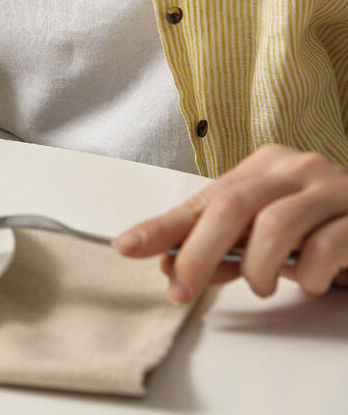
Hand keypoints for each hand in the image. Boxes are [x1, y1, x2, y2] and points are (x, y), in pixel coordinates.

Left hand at [114, 144, 347, 301]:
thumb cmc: (320, 231)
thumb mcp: (262, 236)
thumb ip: (218, 247)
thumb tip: (167, 263)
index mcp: (266, 166)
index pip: (205, 197)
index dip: (165, 226)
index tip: (128, 246)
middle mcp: (298, 168)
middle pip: (232, 205)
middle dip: (199, 252)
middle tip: (182, 288)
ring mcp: (334, 189)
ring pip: (275, 226)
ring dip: (258, 268)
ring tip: (262, 286)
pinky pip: (324, 248)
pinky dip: (308, 275)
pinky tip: (309, 282)